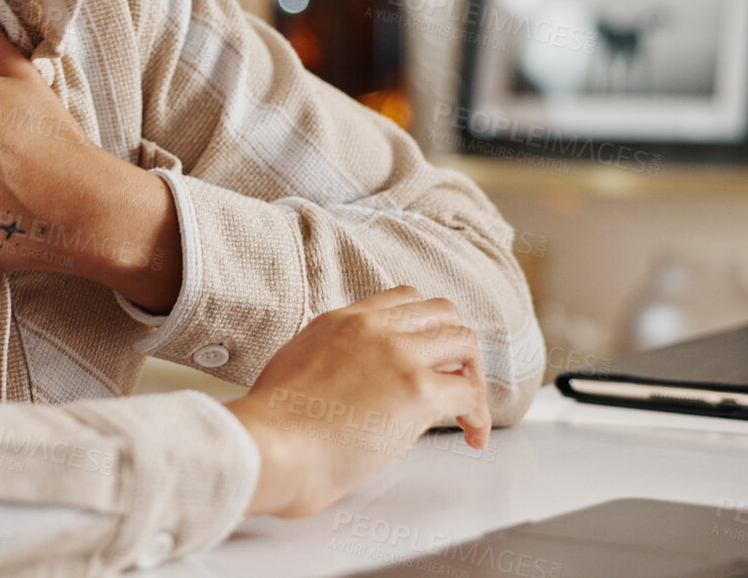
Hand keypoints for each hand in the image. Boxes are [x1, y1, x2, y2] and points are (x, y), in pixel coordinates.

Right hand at [222, 286, 490, 518]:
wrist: (268, 447)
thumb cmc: (270, 429)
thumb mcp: (295, 368)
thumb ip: (328, 363)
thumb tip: (347, 386)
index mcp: (340, 322)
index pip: (402, 300)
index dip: (424, 328)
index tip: (428, 356)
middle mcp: (373, 328)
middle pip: (441, 312)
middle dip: (456, 346)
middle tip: (456, 380)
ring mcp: (398, 354)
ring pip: (464, 341)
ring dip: (473, 375)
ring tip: (468, 409)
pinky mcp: (417, 389)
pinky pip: (470, 393)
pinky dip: (479, 415)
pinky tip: (472, 436)